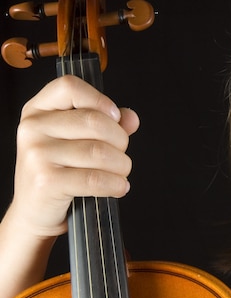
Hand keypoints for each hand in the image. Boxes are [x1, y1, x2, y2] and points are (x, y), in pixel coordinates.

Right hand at [7, 75, 138, 238]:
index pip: (69, 86)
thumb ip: (106, 124)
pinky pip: (95, 178)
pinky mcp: (46, 181)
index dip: (99, 99)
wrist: (36, 211)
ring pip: (99, 151)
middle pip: (94, 121)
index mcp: (39, 110)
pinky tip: (118, 186)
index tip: (115, 117)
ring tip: (120, 172)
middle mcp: (33, 128)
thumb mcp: (77, 141)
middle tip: (120, 154)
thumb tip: (131, 118)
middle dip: (120, 140)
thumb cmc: (59, 172)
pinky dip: (115, 184)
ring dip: (121, 165)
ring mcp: (37, 154)